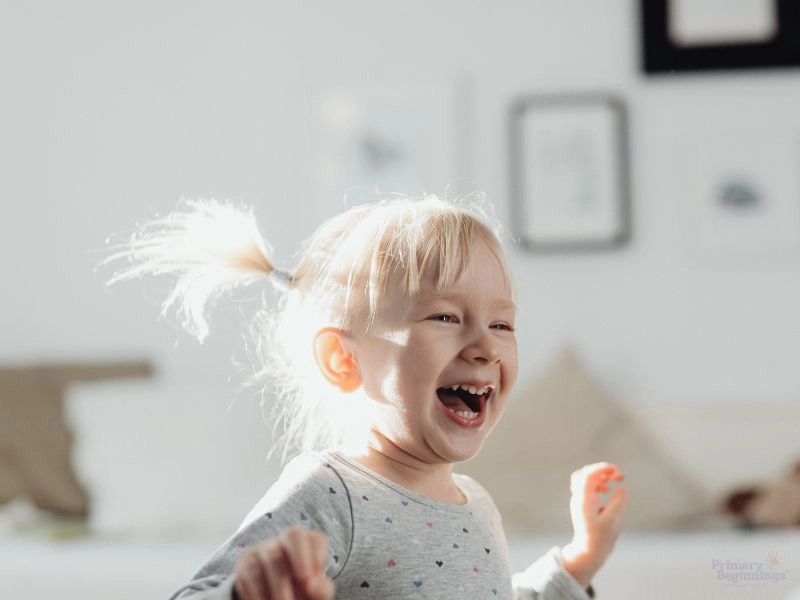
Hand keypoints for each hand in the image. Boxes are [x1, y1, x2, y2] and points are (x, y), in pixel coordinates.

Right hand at [234, 526, 334, 599]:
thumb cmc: (301, 594)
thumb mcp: (314, 594)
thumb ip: (320, 590)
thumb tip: (313, 585)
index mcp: (308, 546)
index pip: (315, 539)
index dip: (317, 556)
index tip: (313, 582)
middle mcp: (284, 541)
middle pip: (294, 535)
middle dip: (301, 558)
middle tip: (305, 583)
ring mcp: (263, 550)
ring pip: (272, 558)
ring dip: (280, 586)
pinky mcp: (245, 564)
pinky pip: (251, 574)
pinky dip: (259, 594)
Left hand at [561, 462, 627, 588]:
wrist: (588, 552)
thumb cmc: (600, 539)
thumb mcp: (613, 521)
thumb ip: (619, 503)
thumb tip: (623, 489)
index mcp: (584, 500)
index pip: (588, 474)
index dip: (602, 468)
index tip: (617, 470)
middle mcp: (579, 498)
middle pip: (585, 474)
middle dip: (602, 470)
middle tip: (619, 475)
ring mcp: (580, 501)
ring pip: (586, 479)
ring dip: (601, 476)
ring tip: (616, 480)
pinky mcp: (584, 505)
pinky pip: (588, 487)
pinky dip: (599, 483)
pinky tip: (608, 489)